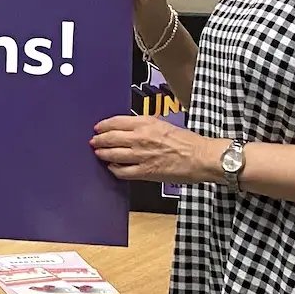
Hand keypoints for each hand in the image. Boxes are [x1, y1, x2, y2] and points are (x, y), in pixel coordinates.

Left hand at [91, 115, 218, 183]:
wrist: (201, 157)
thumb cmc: (188, 142)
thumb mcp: (164, 124)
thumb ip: (146, 125)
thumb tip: (133, 127)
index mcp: (146, 123)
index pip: (116, 122)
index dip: (104, 125)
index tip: (98, 128)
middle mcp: (140, 138)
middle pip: (110, 138)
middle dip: (99, 140)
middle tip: (94, 141)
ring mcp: (140, 156)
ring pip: (112, 154)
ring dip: (102, 153)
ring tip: (99, 153)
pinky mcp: (144, 172)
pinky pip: (122, 171)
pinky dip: (114, 169)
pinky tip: (112, 167)